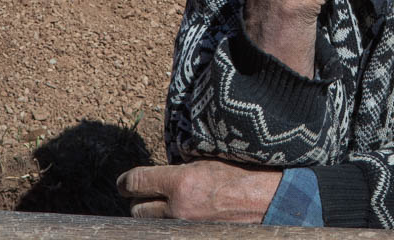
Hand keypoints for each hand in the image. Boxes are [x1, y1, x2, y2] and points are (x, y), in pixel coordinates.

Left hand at [118, 160, 281, 222]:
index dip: (125, 182)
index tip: (123, 183)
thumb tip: (164, 172)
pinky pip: (170, 232)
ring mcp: (186, 227)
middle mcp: (179, 208)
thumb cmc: (245, 174)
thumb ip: (183, 168)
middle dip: (138, 201)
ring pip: (151, 225)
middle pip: (137, 210)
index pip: (136, 182)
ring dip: (152, 217)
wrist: (270, 201)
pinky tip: (178, 219)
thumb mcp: (211, 160)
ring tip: (161, 207)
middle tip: (144, 195)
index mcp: (182, 182)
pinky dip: (169, 225)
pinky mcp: (193, 236)